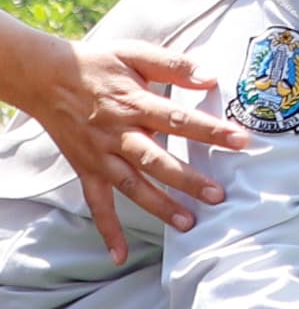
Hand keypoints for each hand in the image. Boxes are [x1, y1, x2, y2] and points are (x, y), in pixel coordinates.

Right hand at [0, 24, 251, 265]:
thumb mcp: (136, 53)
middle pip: (156, 160)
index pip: (178, 119)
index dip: (210, 130)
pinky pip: (97, 204)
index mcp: (134, 104)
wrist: (46, 77)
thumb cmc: (98, 63)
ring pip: (132, 186)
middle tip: (218, 194)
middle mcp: (117, 134)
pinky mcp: (87, 170)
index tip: (241, 140)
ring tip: (188, 224)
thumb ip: (174, 65)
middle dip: (188, 179)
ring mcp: (101, 156)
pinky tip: (119, 255)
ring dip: (159, 206)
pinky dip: (107, 230)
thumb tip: (211, 76)